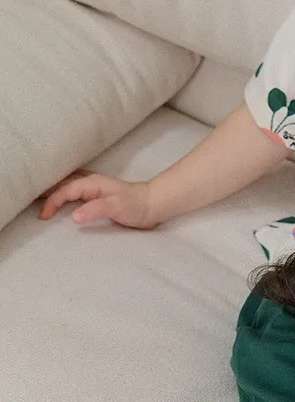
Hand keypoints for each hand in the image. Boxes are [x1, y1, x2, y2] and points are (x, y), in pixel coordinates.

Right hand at [38, 170, 156, 228]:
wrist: (153, 205)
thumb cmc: (136, 205)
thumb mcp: (115, 208)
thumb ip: (95, 210)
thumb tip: (74, 216)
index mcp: (92, 184)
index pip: (64, 191)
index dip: (52, 203)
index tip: (45, 217)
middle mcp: (91, 183)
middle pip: (63, 184)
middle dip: (47, 192)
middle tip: (34, 204)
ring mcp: (95, 189)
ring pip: (69, 187)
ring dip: (55, 192)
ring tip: (42, 201)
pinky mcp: (99, 196)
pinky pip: (76, 193)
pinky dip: (65, 195)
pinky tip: (63, 202)